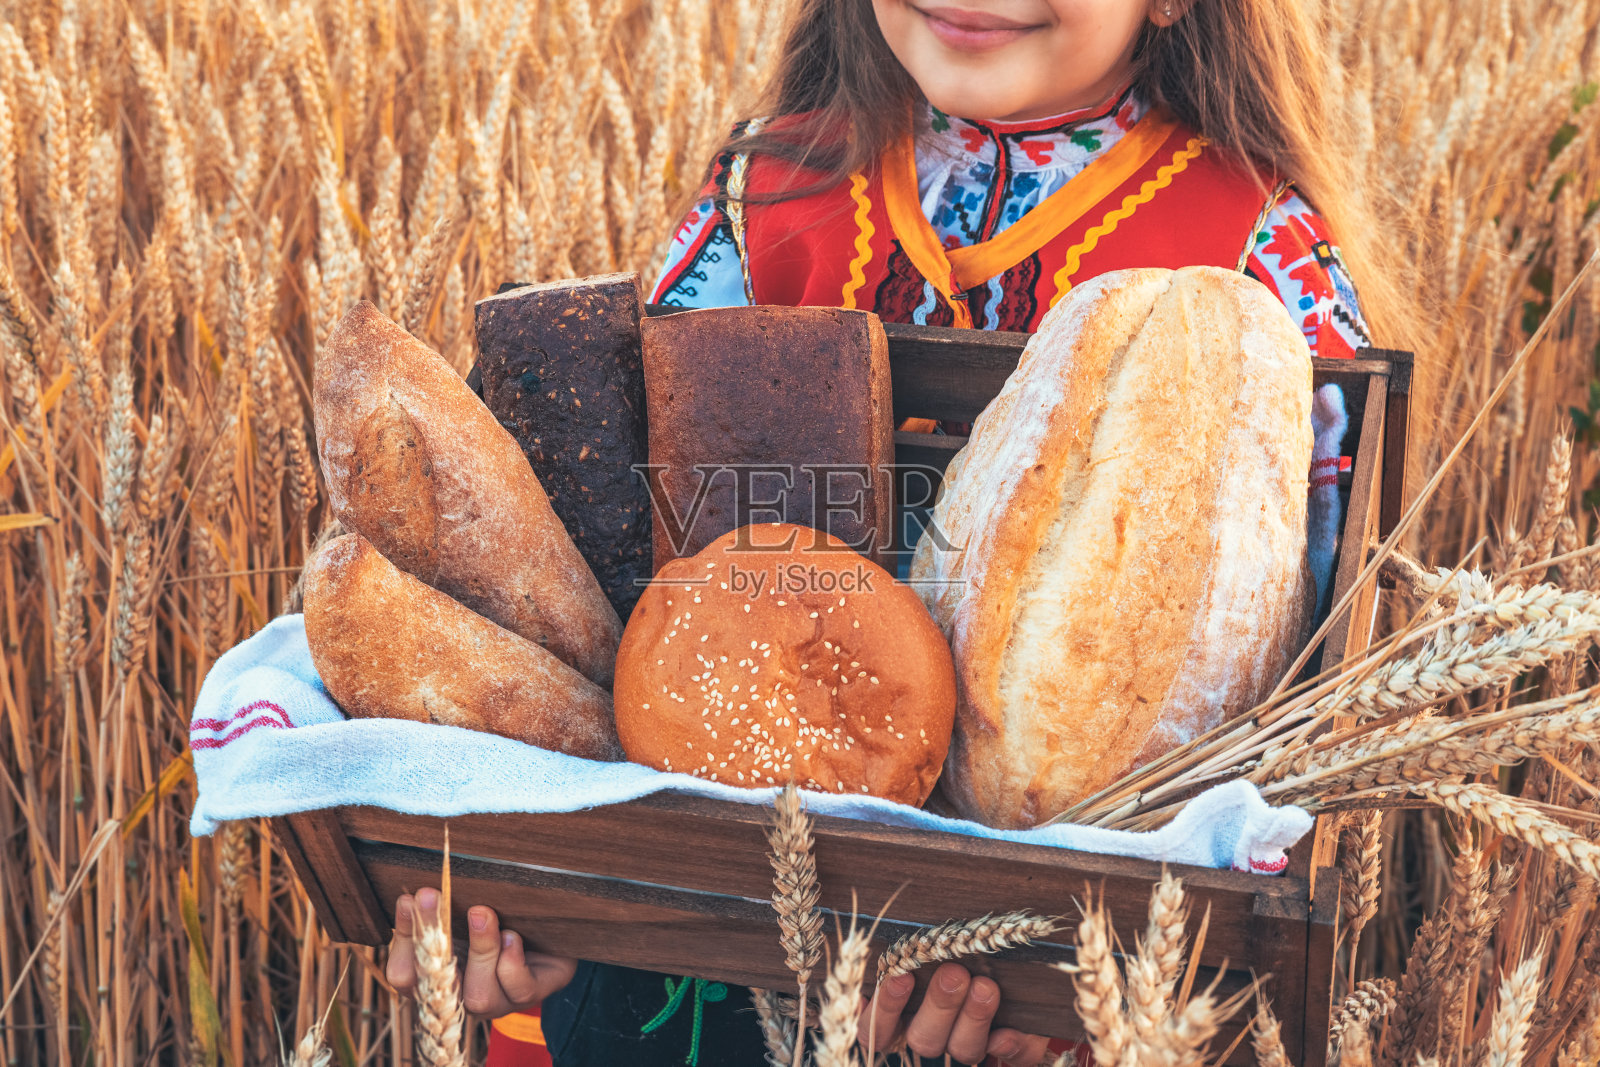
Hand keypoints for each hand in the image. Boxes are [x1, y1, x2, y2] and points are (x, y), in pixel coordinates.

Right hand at [386, 888, 577, 1017]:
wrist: (553, 925)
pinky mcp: (532, 994)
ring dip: (479, 950)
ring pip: (480, 995)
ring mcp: (499, 1001)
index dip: (402, 941)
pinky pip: (518, 989)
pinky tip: (513, 937)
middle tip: (432, 894)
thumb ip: (441, 910)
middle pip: (437, 984)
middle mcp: (464, 996)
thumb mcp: (465, 910)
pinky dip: (512, 963)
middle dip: (432, 936)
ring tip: (482, 914)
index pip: (404, 974)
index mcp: (440, 977)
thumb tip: (413, 891)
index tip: (408, 899)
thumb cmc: (500, 915)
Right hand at [857, 963, 1051, 1065]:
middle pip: (923, 1038)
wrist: (1013, 969)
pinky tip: (1008, 1033)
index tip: (899, 977)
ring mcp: (968, 1044)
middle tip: (954, 973)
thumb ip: (903, 953)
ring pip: (962, 1048)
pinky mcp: (1010, 1049)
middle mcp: (932, 1035)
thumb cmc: (954, 948)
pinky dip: (1011, 1046)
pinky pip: (1013, 1056)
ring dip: (974, 1019)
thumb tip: (879, 963)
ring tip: (985, 988)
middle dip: (939, 1005)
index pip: (878, 1029)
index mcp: (903, 1017)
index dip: (885, 1009)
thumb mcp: (926, 948)